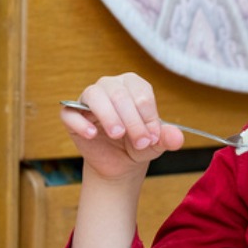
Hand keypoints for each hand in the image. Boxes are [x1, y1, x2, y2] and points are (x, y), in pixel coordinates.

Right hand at [61, 73, 184, 179]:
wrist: (119, 162)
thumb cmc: (137, 145)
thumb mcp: (155, 143)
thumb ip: (166, 138)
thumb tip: (177, 138)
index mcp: (132, 85)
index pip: (140, 93)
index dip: (148, 116)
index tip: (153, 137)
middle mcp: (109, 86)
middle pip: (119, 94)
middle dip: (132, 121)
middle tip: (140, 142)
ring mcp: (87, 99)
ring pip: (94, 96)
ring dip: (109, 116)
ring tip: (117, 135)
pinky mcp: (71, 115)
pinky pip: (70, 113)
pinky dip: (81, 123)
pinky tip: (92, 134)